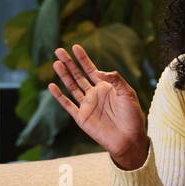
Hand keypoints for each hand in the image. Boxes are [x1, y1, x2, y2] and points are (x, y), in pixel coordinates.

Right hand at [48, 44, 147, 166]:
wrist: (129, 139)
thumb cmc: (132, 117)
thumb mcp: (128, 94)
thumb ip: (116, 80)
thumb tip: (100, 71)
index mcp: (106, 87)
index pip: (92, 69)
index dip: (83, 58)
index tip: (76, 46)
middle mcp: (94, 94)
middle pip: (79, 75)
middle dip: (70, 62)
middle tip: (59, 50)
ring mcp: (87, 105)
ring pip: (72, 86)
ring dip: (64, 75)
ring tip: (56, 62)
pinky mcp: (81, 117)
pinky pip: (68, 104)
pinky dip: (59, 96)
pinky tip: (52, 85)